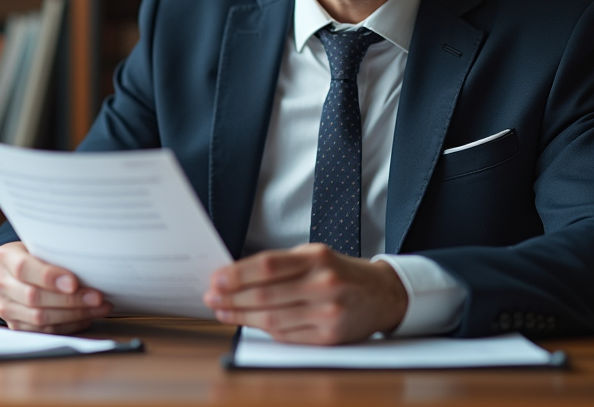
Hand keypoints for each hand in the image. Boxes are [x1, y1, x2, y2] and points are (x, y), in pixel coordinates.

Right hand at [0, 242, 111, 332]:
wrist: (16, 271)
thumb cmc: (37, 254)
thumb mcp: (41, 244)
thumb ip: (57, 251)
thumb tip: (90, 260)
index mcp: (5, 257)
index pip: (24, 268)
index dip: (49, 277)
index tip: (74, 282)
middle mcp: (0, 283)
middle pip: (34, 297)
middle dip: (70, 299)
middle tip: (97, 297)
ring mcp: (5, 307)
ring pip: (40, 318)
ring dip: (75, 314)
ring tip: (99, 307)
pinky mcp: (15, 325)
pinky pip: (44, 331)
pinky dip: (69, 325)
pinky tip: (87, 316)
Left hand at [202, 243, 407, 344]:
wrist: (382, 295)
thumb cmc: (340, 273)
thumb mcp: (314, 256)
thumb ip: (280, 265)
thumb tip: (235, 276)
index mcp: (317, 258)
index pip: (268, 266)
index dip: (237, 274)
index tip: (216, 279)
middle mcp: (324, 283)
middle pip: (266, 294)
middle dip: (232, 298)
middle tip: (211, 298)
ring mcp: (328, 312)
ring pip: (272, 319)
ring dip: (241, 316)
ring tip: (223, 312)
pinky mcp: (329, 336)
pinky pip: (287, 336)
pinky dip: (263, 330)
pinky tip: (249, 323)